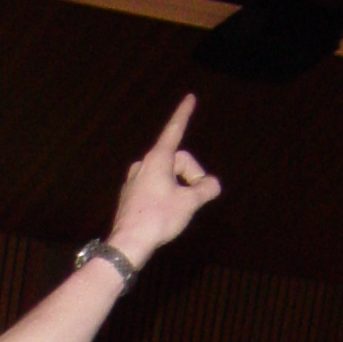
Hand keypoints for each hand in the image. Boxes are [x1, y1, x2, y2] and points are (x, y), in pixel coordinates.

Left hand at [106, 95, 220, 269]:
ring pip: (165, 176)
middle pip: (177, 161)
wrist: (128, 243)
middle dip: (191, 176)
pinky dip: (164, 196)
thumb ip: (206, 189)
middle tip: (197, 199)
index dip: (184, 114)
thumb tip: (213, 185)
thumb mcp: (189, 203)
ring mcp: (133, 180)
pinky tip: (163, 215)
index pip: (175, 130)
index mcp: (157, 159)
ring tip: (179, 210)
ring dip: (178, 188)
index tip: (190, 98)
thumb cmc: (158, 218)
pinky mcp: (128, 196)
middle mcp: (143, 165)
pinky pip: (153, 189)